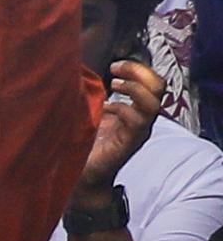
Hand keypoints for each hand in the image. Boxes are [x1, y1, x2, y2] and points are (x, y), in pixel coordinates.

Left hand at [87, 59, 162, 187]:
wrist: (80, 175)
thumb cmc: (82, 142)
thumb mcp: (89, 112)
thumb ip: (91, 94)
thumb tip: (81, 71)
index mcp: (134, 108)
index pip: (151, 80)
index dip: (137, 68)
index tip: (114, 65)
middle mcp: (141, 117)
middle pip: (158, 85)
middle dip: (139, 71)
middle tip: (115, 69)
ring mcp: (137, 130)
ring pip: (153, 102)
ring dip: (134, 87)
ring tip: (113, 85)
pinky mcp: (129, 142)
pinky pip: (137, 120)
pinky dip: (122, 109)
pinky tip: (105, 108)